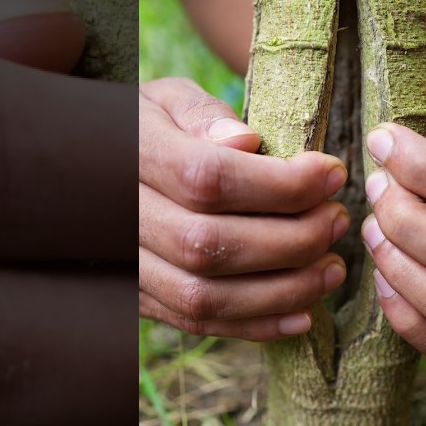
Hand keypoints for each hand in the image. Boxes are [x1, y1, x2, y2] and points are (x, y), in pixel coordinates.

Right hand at [137, 78, 350, 339]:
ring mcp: (126, 266)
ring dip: (283, 290)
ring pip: (204, 296)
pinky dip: (256, 326)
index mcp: (130, 155)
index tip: (332, 173)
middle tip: (338, 219)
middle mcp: (121, 218)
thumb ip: (204, 114)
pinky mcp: (139, 301)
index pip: (207, 178)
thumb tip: (246, 141)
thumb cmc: (148, 127)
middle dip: (291, 239)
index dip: (279, 183)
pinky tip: (303, 313)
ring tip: (332, 267)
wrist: (88, 172)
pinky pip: (197, 324)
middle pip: (210, 244)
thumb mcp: (167, 99)